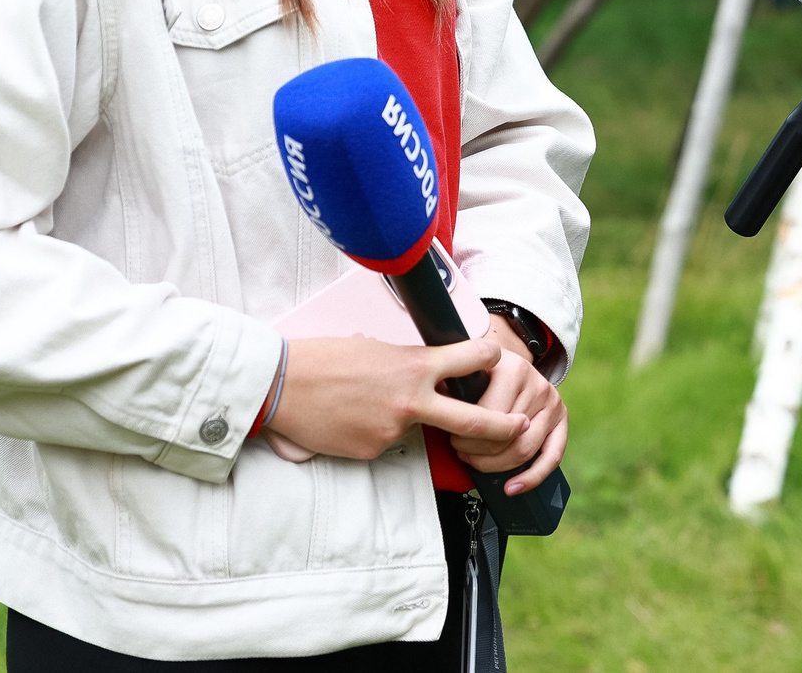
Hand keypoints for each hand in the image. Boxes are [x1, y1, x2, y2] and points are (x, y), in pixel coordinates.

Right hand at [263, 335, 529, 463]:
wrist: (281, 385)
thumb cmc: (324, 357)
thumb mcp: (376, 349)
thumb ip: (407, 364)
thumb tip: (423, 373)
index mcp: (416, 366)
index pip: (473, 359)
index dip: (490, 359)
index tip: (498, 361)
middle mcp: (412, 401)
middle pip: (475, 420)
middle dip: (504, 427)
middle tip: (521, 428)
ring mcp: (393, 431)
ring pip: (421, 430)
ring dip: (412, 421)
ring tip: (376, 404)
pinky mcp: (373, 451)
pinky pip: (387, 442)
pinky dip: (377, 432)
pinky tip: (351, 417)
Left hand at [442, 314, 568, 494]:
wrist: (508, 361)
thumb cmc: (482, 371)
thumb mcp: (466, 370)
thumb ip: (454, 388)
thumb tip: (438, 416)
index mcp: (514, 369)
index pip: (489, 416)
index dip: (465, 434)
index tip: (450, 436)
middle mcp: (538, 385)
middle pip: (506, 437)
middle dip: (478, 452)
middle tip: (461, 451)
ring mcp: (553, 402)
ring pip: (524, 450)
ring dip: (496, 465)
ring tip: (477, 462)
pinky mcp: (562, 418)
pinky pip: (552, 455)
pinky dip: (532, 477)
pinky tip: (512, 487)